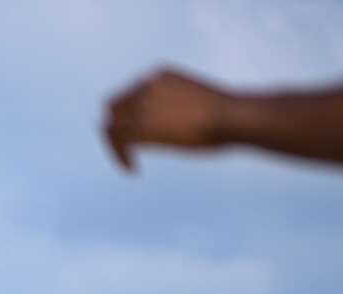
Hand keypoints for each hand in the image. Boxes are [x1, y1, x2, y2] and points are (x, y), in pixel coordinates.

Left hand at [104, 68, 231, 170]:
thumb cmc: (230, 114)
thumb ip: (181, 108)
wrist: (231, 115)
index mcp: (160, 75)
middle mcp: (145, 86)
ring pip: (111, 125)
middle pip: (115, 107)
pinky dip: (120, 156)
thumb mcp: (200, 102)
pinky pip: (117, 140)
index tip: (146, 130)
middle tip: (127, 148)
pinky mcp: (139, 125)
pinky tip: (133, 170)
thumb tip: (185, 124)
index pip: (133, 94)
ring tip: (129, 163)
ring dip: (116, 145)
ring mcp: (140, 105)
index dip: (133, 113)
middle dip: (118, 127)